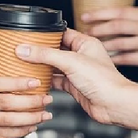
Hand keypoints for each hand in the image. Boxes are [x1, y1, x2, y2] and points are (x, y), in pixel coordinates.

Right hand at [0, 73, 52, 137]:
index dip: (19, 83)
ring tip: (44, 115)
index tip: (36, 82)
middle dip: (31, 102)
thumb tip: (14, 77)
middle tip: (47, 98)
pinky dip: (18, 131)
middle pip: (6, 102)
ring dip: (30, 118)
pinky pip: (1, 134)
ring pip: (7, 120)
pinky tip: (30, 127)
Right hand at [14, 28, 133, 124]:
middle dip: (41, 51)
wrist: (114, 105)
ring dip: (42, 66)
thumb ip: (46, 55)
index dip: (46, 33)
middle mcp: (82, 56)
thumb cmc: (104, 81)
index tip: (30, 35)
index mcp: (85, 43)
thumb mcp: (70, 62)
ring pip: (54, 66)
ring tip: (25, 63)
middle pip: (56, 50)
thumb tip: (25, 49)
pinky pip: (56, 81)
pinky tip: (36, 80)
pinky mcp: (74, 86)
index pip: (61, 33)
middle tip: (24, 49)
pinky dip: (46, 81)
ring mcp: (77, 72)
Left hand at [81, 7, 137, 74]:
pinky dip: (114, 59)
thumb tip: (107, 19)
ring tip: (92, 47)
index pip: (120, 11)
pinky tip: (105, 59)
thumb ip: (135, 19)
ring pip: (121, 43)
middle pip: (118, 25)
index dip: (100, 13)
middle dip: (98, 29)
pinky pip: (128, 58)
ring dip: (104, 45)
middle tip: (86, 33)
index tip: (85, 16)